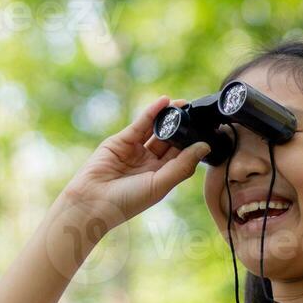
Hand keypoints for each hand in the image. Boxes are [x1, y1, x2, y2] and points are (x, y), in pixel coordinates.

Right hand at [56, 95, 210, 228]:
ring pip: (157, 130)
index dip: (194, 143)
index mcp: (161, 177)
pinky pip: (141, 124)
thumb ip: (183, 165)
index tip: (210, 129)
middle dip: (184, 127)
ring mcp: (136, 150)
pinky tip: (165, 101)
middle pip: (171, 141)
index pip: (182, 157)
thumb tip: (205, 146)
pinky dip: (152, 112)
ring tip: (184, 104)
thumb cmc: (127, 201)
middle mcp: (150, 163)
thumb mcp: (160, 184)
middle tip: (199, 112)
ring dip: (170, 117)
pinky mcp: (122, 140)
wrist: (92, 201)